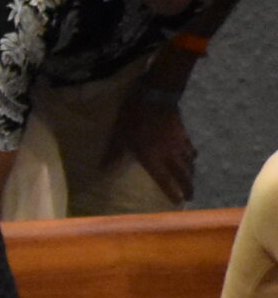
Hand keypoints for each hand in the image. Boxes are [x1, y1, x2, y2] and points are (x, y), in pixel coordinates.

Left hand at [108, 88, 197, 202]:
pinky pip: (190, 148)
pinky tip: (194, 157)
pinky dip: (192, 155)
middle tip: (191, 196)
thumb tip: (103, 169)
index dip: (171, 191)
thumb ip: (113, 153)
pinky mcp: (183, 132)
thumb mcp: (119, 135)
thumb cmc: (135, 116)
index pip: (164, 179)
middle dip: (187, 186)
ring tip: (192, 181)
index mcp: (152, 157)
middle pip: (181, 173)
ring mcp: (178, 143)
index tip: (178, 202)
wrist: (157, 95)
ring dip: (191, 173)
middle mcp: (169, 154)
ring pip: (188, 162)